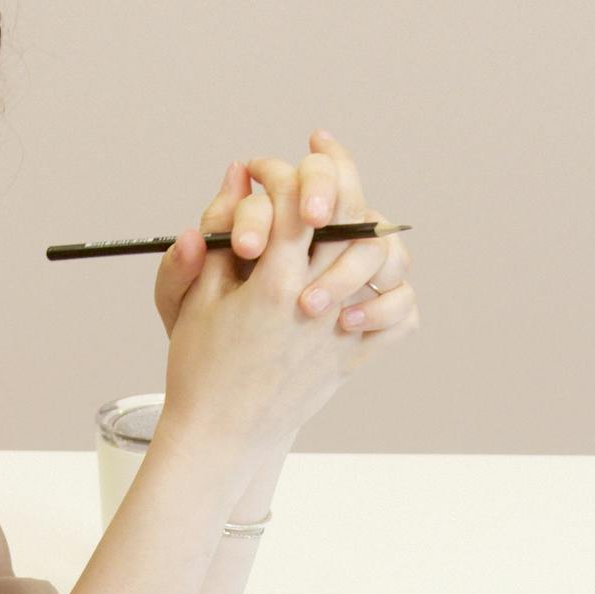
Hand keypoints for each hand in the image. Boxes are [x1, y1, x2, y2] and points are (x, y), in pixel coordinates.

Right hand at [152, 128, 416, 463]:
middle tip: (328, 165)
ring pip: (386, 263)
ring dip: (374, 235)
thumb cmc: (199, 366)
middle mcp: (314, 304)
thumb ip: (220, 232)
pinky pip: (400, 318)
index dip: (294, 169)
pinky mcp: (355, 358)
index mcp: (270, 284)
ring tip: (353, 220)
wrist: (221, 436)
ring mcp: (340, 332)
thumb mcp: (194, 297)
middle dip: (341, 183)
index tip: (288, 157)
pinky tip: (375, 280)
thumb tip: (237, 175)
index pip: (297, 203)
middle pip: (352, 222)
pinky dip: (396, 295)